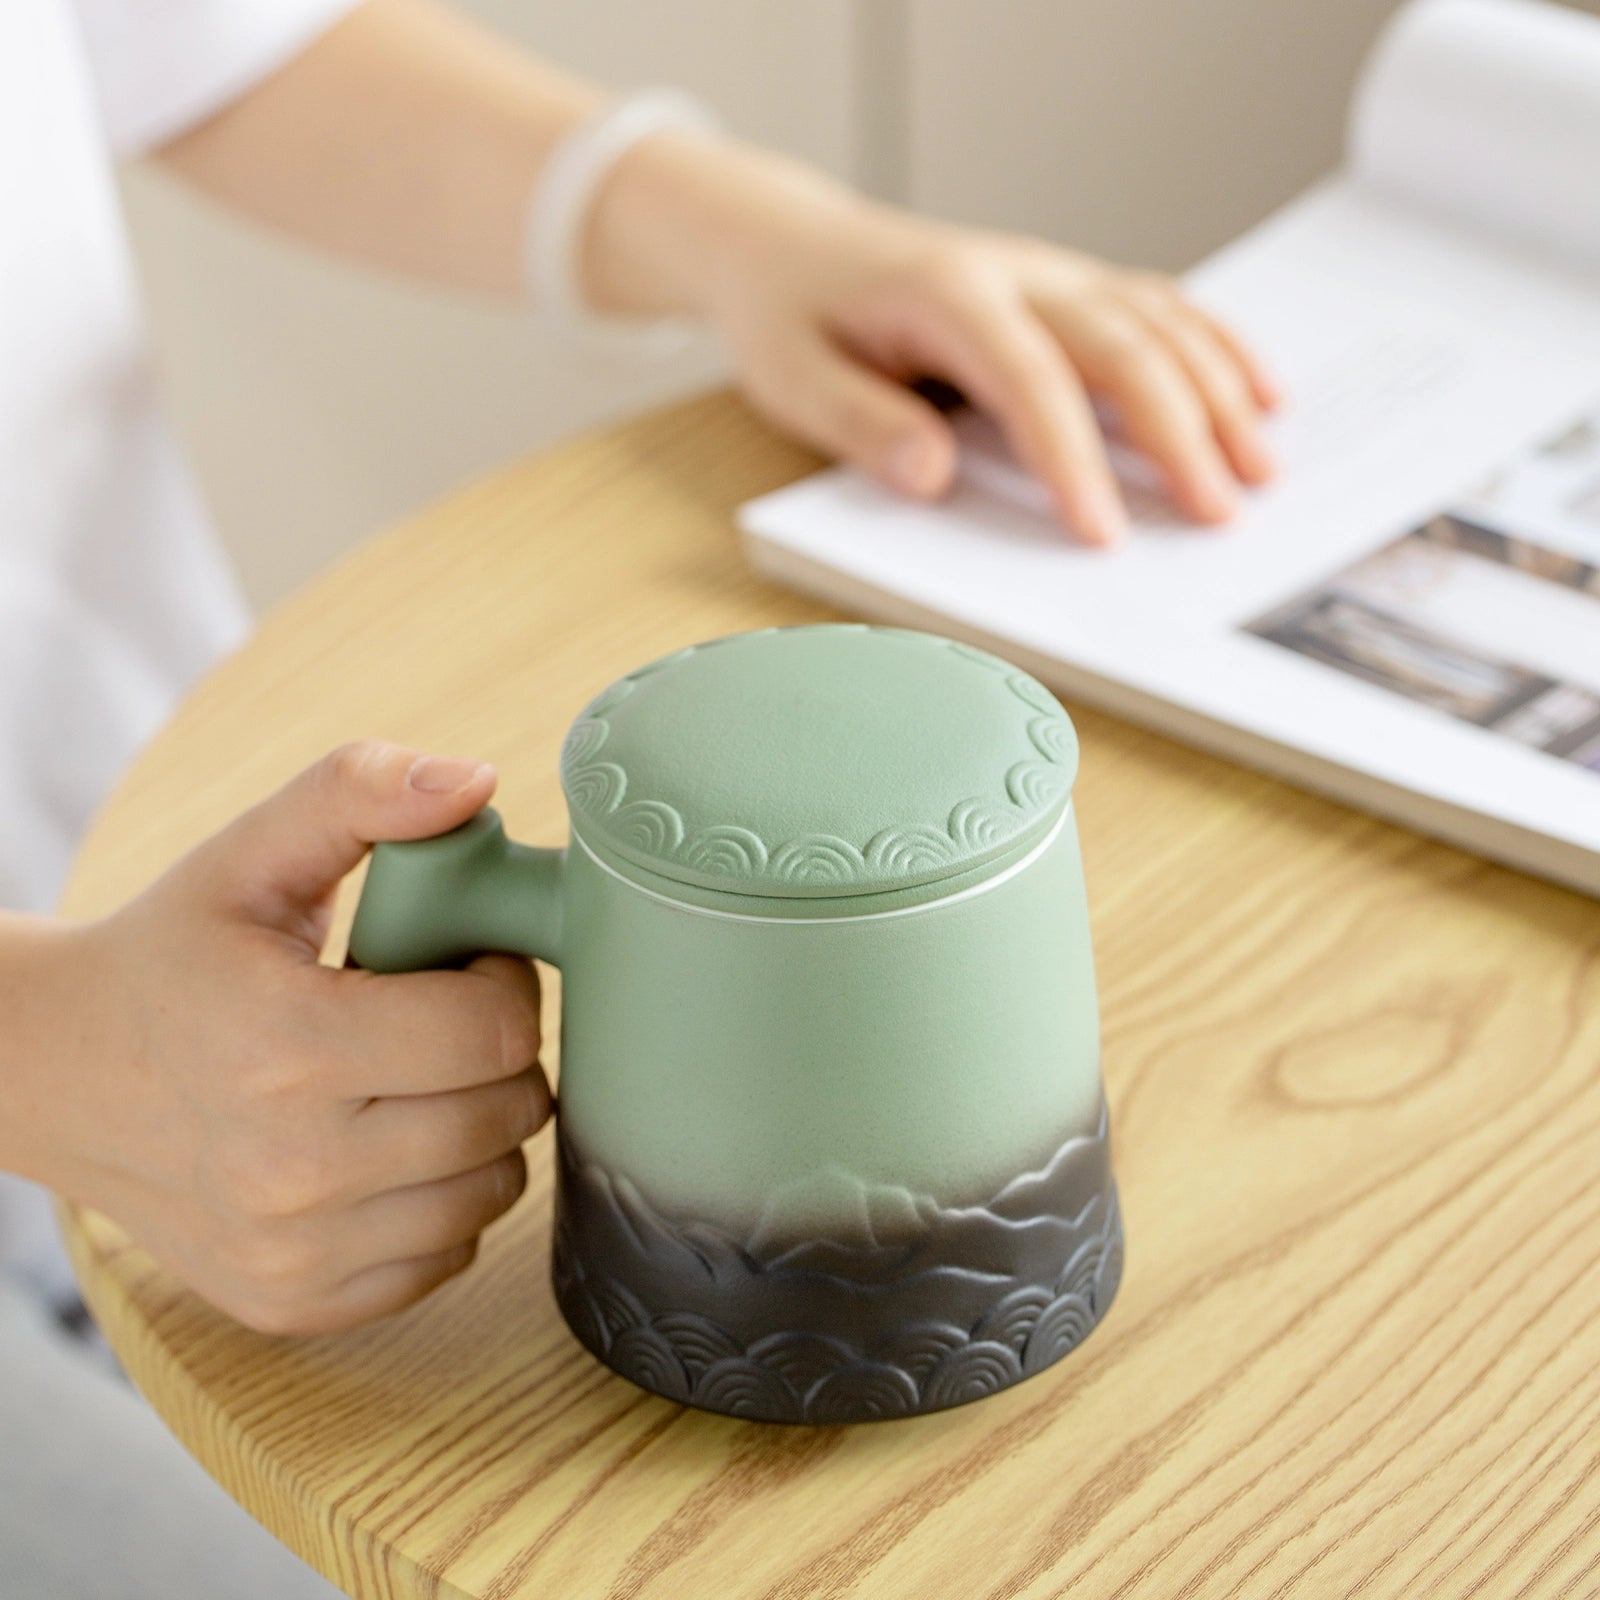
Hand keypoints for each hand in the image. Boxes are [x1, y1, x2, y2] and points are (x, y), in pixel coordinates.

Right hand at [13, 742, 547, 1335]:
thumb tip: (476, 782)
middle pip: (507, 1114)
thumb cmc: (172, 954)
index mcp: (287, 1045)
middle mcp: (292, 1168)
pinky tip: (387, 1147)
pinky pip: (444, 1256)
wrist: (54, 1072)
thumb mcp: (252, 851)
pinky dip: (440, 1202)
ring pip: (492, 1191)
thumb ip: (362, 793)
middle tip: (445, 1017)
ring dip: (481, 1128)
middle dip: (501, 1053)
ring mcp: (292, 1249)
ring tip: (417, 1079)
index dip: (504, 982)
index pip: (495, 1031)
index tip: (465, 961)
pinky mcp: (292, 1300)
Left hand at [595, 140, 1280, 545]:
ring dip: (1218, 393)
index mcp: (947, 295)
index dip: (1071, 460)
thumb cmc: (792, 316)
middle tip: (1218, 514)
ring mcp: (1051, 272)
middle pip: (1122, 345)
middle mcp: (1016, 273)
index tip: (1101, 535)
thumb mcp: (794, 377)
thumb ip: (863, 425)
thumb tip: (935, 476)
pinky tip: (1260, 392)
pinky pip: (1159, 307)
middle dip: (1178, 433)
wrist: (794, 245)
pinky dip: (1216, 347)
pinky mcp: (1068, 284)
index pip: (1029, 380)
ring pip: (1158, 322)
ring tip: (1262, 468)